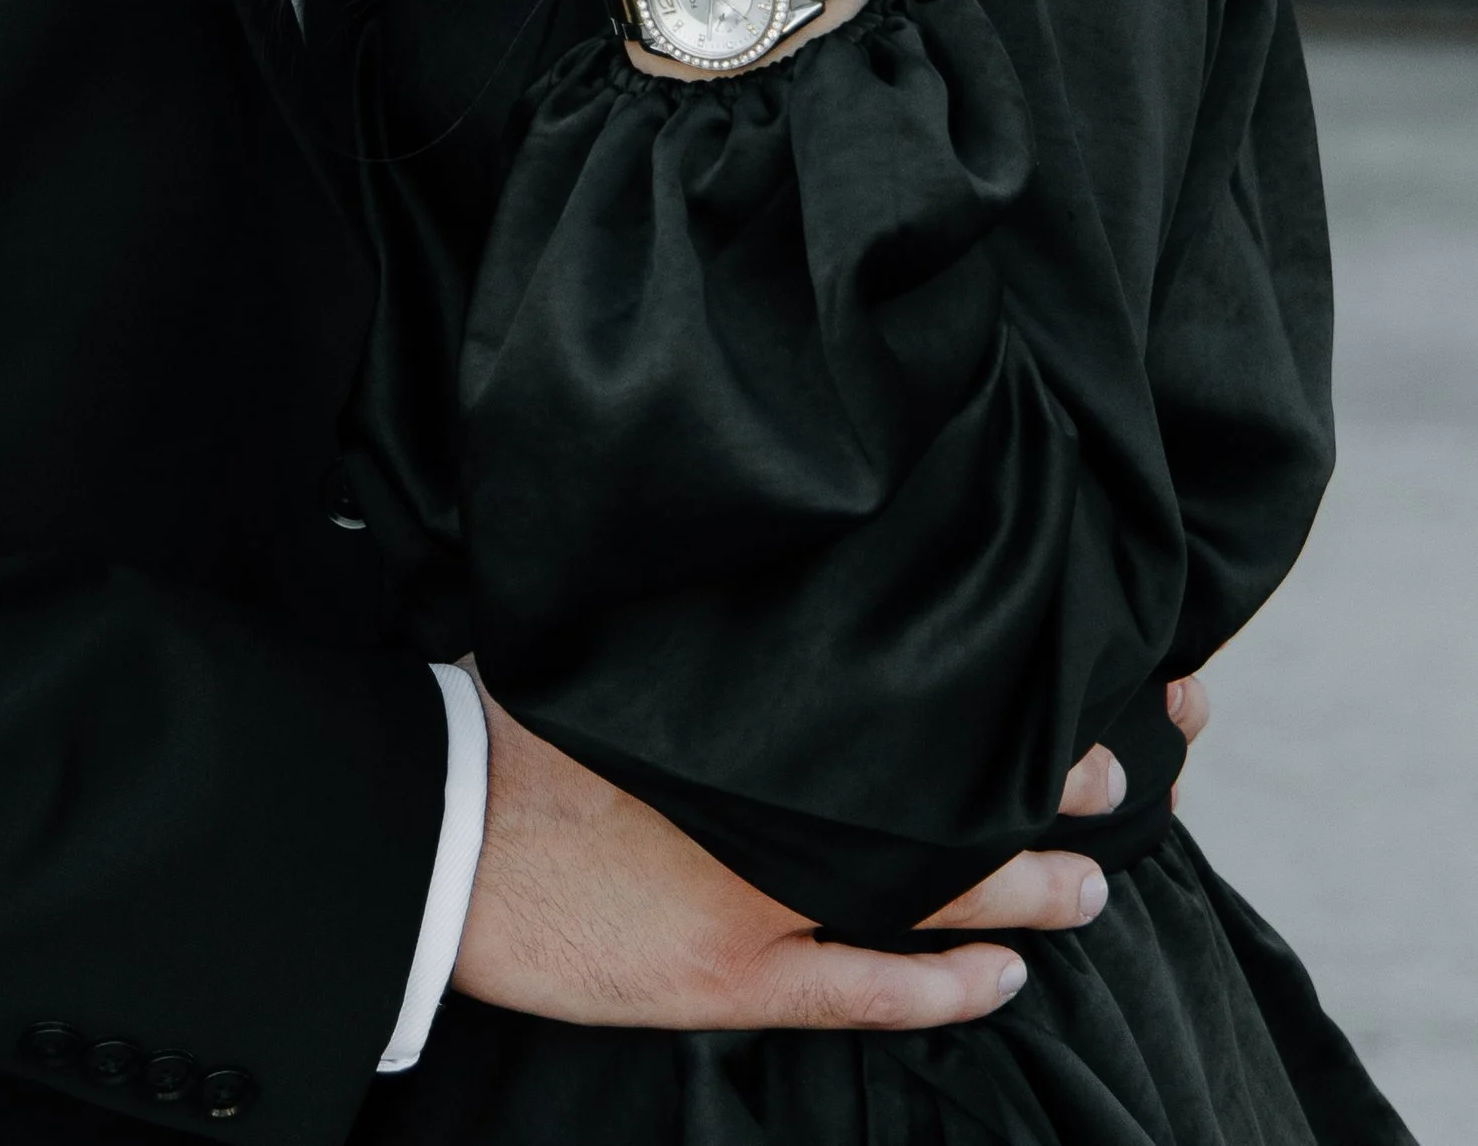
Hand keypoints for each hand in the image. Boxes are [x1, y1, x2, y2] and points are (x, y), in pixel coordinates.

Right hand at [456, 687, 1102, 1032]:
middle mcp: (778, 801)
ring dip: (1019, 889)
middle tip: (1110, 774)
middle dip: (1031, 783)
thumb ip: (700, 628)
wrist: (444, 830)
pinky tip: (1002, 981)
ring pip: (928, 895)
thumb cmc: (515, 721)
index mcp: (755, 712)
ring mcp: (763, 895)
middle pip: (939, 791)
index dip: (987, 690)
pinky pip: (866, 993)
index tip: (1050, 661)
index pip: (904, 699)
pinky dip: (943, 990)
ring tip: (1089, 882)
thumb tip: (751, 561)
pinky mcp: (733, 975)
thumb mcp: (618, 643)